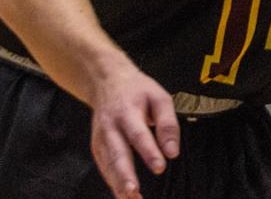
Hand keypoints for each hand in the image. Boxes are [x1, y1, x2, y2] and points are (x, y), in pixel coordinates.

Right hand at [87, 64, 179, 198]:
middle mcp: (110, 127)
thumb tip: (173, 151)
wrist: (107, 82)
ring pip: (108, 164)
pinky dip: (111, 182)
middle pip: (117, 154)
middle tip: (133, 192)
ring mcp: (100, 138)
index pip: (138, 134)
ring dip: (117, 184)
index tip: (159, 166)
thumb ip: (168, 124)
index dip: (149, 151)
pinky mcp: (97, 146)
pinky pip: (103, 166)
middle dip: (124, 175)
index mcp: (127, 112)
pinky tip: (122, 194)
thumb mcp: (159, 97)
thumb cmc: (137, 91)